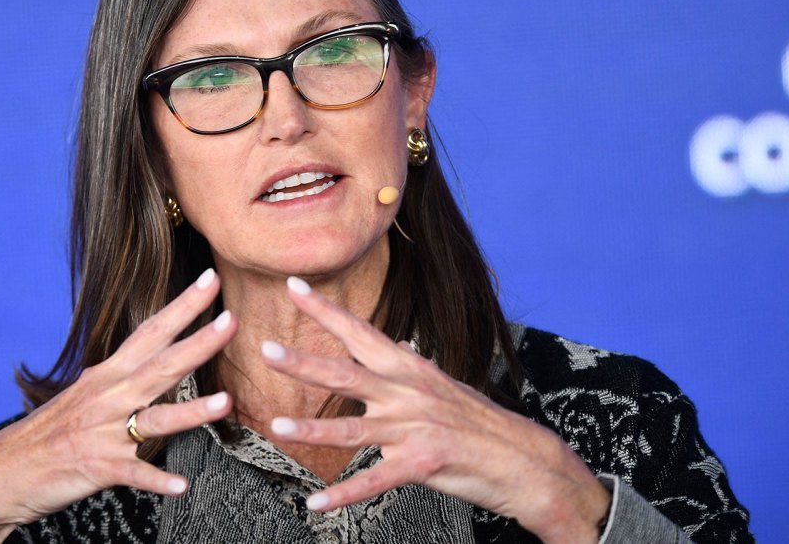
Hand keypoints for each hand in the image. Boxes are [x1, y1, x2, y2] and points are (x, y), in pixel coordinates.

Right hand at [0, 269, 236, 543]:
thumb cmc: (49, 434)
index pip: (151, 331)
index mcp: (107, 375)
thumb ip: (123, 378)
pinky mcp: (97, 467)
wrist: (0, 474)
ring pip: (155, 418)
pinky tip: (180, 486)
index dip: (182, 306)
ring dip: (191, 412)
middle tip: (232, 320)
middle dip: (199, 343)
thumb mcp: (86, 395)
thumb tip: (154, 358)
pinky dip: (156, 480)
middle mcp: (108, 397)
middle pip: (162, 365)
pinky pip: (133, 474)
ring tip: (225, 403)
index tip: (210, 279)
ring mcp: (103, 432)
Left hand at [261, 276, 609, 543]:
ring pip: (354, 430)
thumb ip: (416, 367)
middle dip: (304, 362)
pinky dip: (343, 494)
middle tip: (266, 348)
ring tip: (276, 428)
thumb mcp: (445, 384)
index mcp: (410, 369)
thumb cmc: (479, 422)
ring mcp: (415, 429)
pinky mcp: (423, 464)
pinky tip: (315, 502)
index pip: (361, 333)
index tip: (294, 286)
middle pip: (347, 374)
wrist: (523, 458)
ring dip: (312, 430)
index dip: (326, 311)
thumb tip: (401, 345)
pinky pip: (374, 481)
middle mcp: (409, 393)